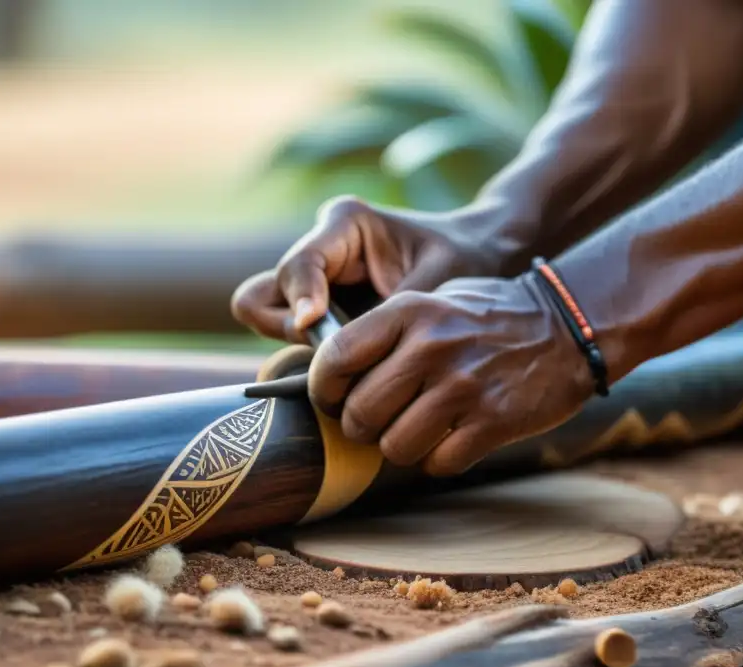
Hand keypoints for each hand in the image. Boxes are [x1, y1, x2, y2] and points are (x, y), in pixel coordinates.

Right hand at [230, 196, 504, 342]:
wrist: (483, 259)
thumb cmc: (466, 263)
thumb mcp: (436, 285)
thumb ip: (387, 314)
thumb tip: (337, 353)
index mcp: (346, 224)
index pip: (298, 265)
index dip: (301, 299)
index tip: (312, 328)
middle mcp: (320, 249)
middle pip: (259, 295)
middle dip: (284, 326)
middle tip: (331, 349)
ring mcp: (314, 281)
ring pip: (264, 317)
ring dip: (296, 343)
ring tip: (350, 358)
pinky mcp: (320, 308)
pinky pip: (290, 336)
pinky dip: (312, 355)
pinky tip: (355, 365)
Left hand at [307, 273, 594, 475]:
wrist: (568, 325)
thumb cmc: (490, 316)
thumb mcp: (434, 301)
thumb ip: (386, 331)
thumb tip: (332, 372)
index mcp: (410, 312)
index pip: (336, 359)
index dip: (325, 388)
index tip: (336, 398)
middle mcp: (431, 348)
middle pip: (360, 414)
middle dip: (362, 428)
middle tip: (379, 421)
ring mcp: (463, 387)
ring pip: (394, 447)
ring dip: (400, 448)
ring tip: (419, 429)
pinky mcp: (493, 421)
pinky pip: (438, 463)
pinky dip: (439, 459)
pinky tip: (453, 438)